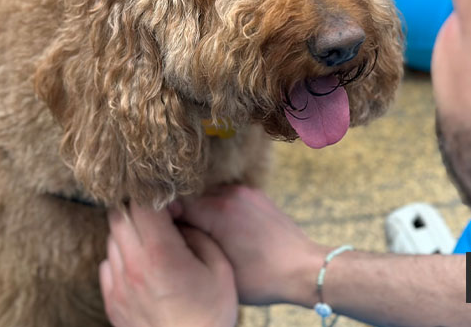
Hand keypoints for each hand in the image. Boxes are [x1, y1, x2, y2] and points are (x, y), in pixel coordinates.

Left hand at [99, 203, 237, 326]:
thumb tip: (178, 217)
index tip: (168, 200)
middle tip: (158, 217)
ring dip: (129, 234)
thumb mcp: (220, 268)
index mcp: (160, 253)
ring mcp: (118, 286)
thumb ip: (198, 234)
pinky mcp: (112, 302)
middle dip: (137, 209)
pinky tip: (143, 269)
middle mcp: (132, 266)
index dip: (154, 194)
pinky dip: (122, 259)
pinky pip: (107, 265)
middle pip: (118, 216)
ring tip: (153, 246)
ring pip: (111, 240)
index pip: (141, 203)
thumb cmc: (212, 314)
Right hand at [176, 185, 327, 306]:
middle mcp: (230, 194)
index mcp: (217, 210)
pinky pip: (227, 198)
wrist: (304, 269)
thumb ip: (192, 246)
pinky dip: (221, 211)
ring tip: (208, 236)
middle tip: (187, 238)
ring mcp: (245, 192)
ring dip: (204, 212)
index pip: (176, 204)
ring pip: (209, 196)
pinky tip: (226, 231)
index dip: (168, 220)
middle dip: (185, 216)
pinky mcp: (256, 196)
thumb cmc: (262, 278)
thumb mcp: (219, 269)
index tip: (166, 235)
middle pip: (192, 198)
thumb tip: (173, 233)